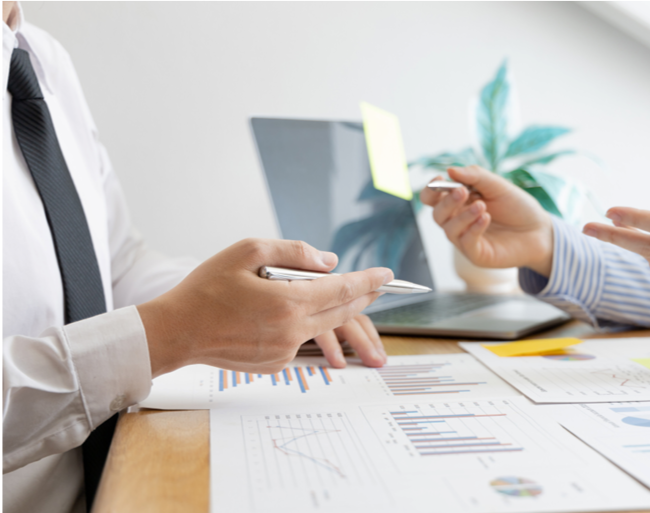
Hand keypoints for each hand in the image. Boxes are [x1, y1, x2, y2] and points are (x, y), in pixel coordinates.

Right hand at [138, 239, 392, 377]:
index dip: (368, 281)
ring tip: (344, 295)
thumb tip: (329, 262)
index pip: (342, 290)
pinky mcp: (275, 363)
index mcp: (288, 302)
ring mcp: (284, 351)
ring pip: (322, 326)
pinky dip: (305, 324)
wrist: (176, 331)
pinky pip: (301, 339)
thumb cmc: (206, 289)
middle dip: (362, 297)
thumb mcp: (247, 252)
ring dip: (335, 311)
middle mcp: (291, 331)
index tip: (387, 274)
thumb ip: (293, 252)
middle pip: (341, 312)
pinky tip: (292, 313)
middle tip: (378, 285)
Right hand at [419, 165, 553, 275]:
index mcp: (459, 203)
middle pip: (437, 214)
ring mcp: (466, 239)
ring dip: (463, 216)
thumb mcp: (497, 186)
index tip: (439, 180)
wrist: (539, 230)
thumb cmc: (517, 207)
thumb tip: (450, 170)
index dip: (431, 190)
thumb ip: (475, 176)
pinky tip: (485, 218)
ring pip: (449, 229)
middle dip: (446, 202)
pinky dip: (473, 229)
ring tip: (482, 206)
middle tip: (462, 192)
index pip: (433, 198)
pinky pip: (466, 243)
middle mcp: (458, 221)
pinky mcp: (477, 254)